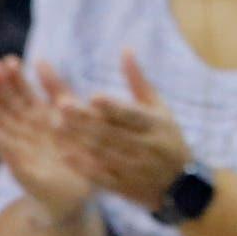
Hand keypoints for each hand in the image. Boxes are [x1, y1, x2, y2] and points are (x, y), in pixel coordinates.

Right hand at [0, 55, 96, 219]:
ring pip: (1, 120)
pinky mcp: (19, 164)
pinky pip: (3, 146)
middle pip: (10, 103)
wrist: (73, 199)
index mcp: (44, 117)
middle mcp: (29, 129)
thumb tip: (51, 72)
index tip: (10, 59)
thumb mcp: (79, 124)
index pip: (27, 93)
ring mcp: (21, 146)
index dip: (18, 77)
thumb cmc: (79, 159)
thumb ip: (65, 100)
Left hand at [53, 51, 194, 210]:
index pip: (132, 114)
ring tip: (55, 126)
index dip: (113, 106)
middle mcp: (143, 146)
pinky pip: (100, 176)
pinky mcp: (122, 185)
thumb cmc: (168, 137)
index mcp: (154, 125)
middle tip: (61, 105)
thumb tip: (125, 50)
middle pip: (111, 132)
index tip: (94, 96)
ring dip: (78, 140)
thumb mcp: (160, 108)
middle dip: (85, 119)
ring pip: (102, 153)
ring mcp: (132, 167)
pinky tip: (64, 154)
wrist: (181, 185)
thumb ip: (139, 81)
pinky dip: (82, 166)